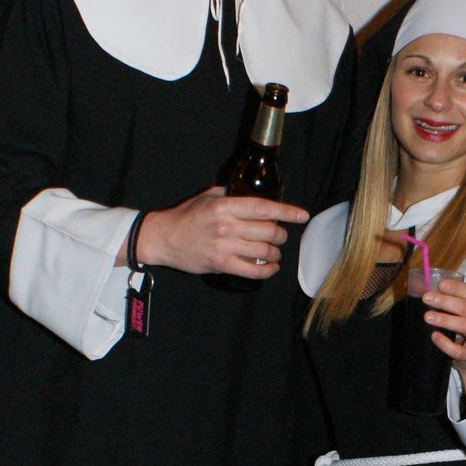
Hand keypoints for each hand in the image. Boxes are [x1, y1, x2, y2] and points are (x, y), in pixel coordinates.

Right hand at [133, 189, 307, 280]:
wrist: (163, 238)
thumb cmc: (186, 216)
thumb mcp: (208, 197)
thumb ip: (232, 195)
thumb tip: (256, 197)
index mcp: (225, 206)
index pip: (264, 208)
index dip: (287, 212)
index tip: (302, 215)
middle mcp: (226, 226)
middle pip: (268, 231)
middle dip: (281, 235)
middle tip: (280, 236)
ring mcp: (223, 247)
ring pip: (264, 251)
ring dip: (275, 253)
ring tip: (275, 252)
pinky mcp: (220, 264)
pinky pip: (253, 271)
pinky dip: (267, 271)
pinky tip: (270, 267)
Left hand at [424, 277, 465, 406]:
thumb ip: (453, 297)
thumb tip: (426, 286)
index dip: (456, 288)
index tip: (440, 284)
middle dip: (446, 301)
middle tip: (427, 298)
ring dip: (445, 319)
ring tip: (428, 316)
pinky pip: (459, 350)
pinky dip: (445, 343)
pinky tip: (434, 335)